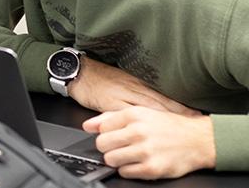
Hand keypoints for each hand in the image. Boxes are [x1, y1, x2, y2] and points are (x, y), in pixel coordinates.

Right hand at [68, 57, 198, 115]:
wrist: (77, 72)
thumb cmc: (97, 77)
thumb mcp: (119, 79)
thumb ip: (135, 89)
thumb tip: (153, 100)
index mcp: (135, 82)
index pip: (161, 94)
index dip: (178, 104)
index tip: (194, 112)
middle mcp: (132, 87)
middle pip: (159, 101)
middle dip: (177, 112)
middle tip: (194, 120)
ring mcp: (121, 95)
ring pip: (146, 107)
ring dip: (164, 116)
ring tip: (179, 125)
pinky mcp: (109, 103)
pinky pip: (127, 113)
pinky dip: (140, 121)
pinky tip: (147, 128)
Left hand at [83, 107, 214, 178]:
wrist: (198, 140)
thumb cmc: (167, 126)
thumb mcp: (139, 113)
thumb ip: (110, 117)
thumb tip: (88, 125)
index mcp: (133, 115)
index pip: (101, 127)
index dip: (106, 133)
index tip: (114, 136)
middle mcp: (138, 132)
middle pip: (102, 144)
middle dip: (107, 147)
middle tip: (119, 147)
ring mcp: (145, 151)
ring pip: (110, 159)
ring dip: (116, 160)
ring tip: (128, 155)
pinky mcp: (152, 169)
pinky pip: (125, 172)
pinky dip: (128, 170)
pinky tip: (137, 163)